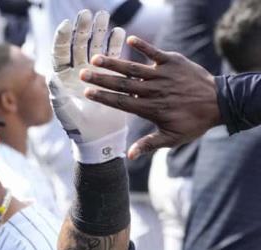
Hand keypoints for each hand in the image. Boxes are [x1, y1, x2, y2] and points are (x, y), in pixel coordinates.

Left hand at [49, 10, 127, 163]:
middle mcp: (77, 71)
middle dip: (82, 29)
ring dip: (99, 31)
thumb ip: (57, 94)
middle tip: (87, 14)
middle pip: (78, 45)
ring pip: (96, 46)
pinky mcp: (109, 75)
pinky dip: (116, 44)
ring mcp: (94, 72)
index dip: (62, 39)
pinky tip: (120, 31)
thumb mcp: (65, 110)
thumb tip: (51, 77)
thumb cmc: (77, 127)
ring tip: (104, 16)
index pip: (60, 53)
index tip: (67, 25)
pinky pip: (113, 56)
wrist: (96, 137)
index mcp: (63, 77)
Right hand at [80, 36, 218, 159]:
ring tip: (96, 58)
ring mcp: (163, 75)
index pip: (121, 102)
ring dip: (114, 63)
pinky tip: (130, 39)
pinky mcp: (173, 62)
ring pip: (134, 68)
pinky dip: (143, 46)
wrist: (219, 102)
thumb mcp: (172, 138)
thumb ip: (149, 144)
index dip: (103, 97)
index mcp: (150, 108)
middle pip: (122, 84)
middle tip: (83, 74)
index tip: (87, 92)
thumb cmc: (193, 122)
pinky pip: (155, 53)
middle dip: (101, 79)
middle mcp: (154, 90)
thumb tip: (128, 155)